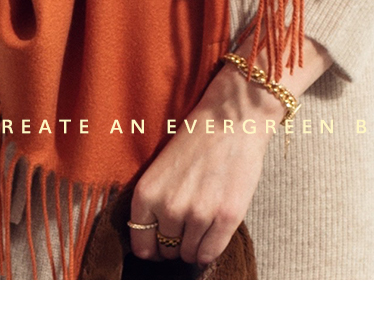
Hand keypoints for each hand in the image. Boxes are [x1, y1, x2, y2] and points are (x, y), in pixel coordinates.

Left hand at [129, 58, 284, 267]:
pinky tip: (214, 231)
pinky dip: (211, 249)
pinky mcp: (226, 217)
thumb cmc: (196, 139)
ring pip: (190, 254)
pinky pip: (211, 253)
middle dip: (176, 243)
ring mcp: (198, 214)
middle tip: (188, 224)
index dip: (153, 247)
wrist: (232, 118)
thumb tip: (154, 243)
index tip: (162, 243)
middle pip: (167, 251)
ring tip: (203, 221)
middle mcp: (168, 208)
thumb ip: (154, 204)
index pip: (142, 246)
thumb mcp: (161, 169)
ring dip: (195, 244)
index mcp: (146, 194)